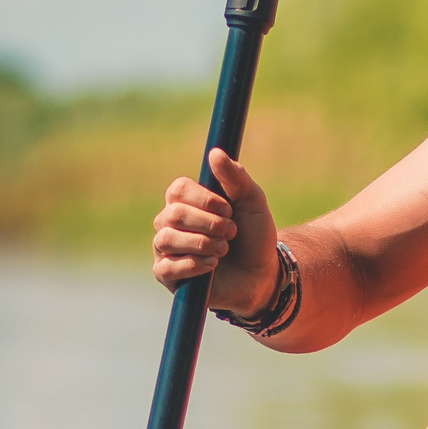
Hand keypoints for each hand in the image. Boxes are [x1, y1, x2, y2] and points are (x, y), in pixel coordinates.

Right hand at [151, 149, 279, 310]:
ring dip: (203, 244)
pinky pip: (166, 267)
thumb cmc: (254, 235)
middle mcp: (169, 222)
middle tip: (231, 233)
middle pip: (173, 214)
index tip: (229, 209)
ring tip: (224, 249)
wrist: (262, 275)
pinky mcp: (167, 275)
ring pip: (167, 239)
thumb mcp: (252, 202)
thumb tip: (215, 152)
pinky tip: (212, 265)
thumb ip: (236, 177)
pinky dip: (193, 264)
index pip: (178, 190)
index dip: (204, 199)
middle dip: (210, 224)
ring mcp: (165, 249)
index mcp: (186, 201)